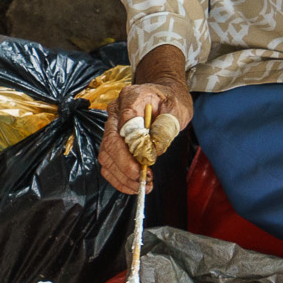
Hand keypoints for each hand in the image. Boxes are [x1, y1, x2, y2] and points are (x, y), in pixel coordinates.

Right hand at [100, 80, 191, 194]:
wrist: (165, 97)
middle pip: (110, 142)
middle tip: (143, 179)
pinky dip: (119, 178)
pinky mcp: (111, 140)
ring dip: (121, 175)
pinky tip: (133, 184)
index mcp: (132, 97)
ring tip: (141, 185)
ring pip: (105, 155)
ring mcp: (111, 126)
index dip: (134, 146)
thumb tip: (150, 152)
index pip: (125, 122)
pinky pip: (108, 162)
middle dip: (125, 166)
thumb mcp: (177, 110)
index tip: (149, 161)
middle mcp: (116, 111)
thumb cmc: (171, 102)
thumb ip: (164, 129)